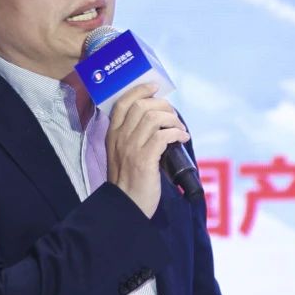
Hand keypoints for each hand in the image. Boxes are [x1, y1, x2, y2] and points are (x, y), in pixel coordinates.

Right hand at [105, 84, 189, 217]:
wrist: (126, 206)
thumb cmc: (129, 182)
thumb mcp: (123, 154)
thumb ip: (132, 138)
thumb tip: (156, 122)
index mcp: (112, 135)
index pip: (122, 103)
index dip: (139, 90)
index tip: (154, 87)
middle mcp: (119, 138)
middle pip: (141, 106)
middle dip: (163, 106)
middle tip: (174, 117)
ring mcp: (131, 148)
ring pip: (153, 118)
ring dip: (173, 120)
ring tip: (180, 130)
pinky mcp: (144, 160)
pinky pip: (163, 136)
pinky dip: (176, 133)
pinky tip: (182, 139)